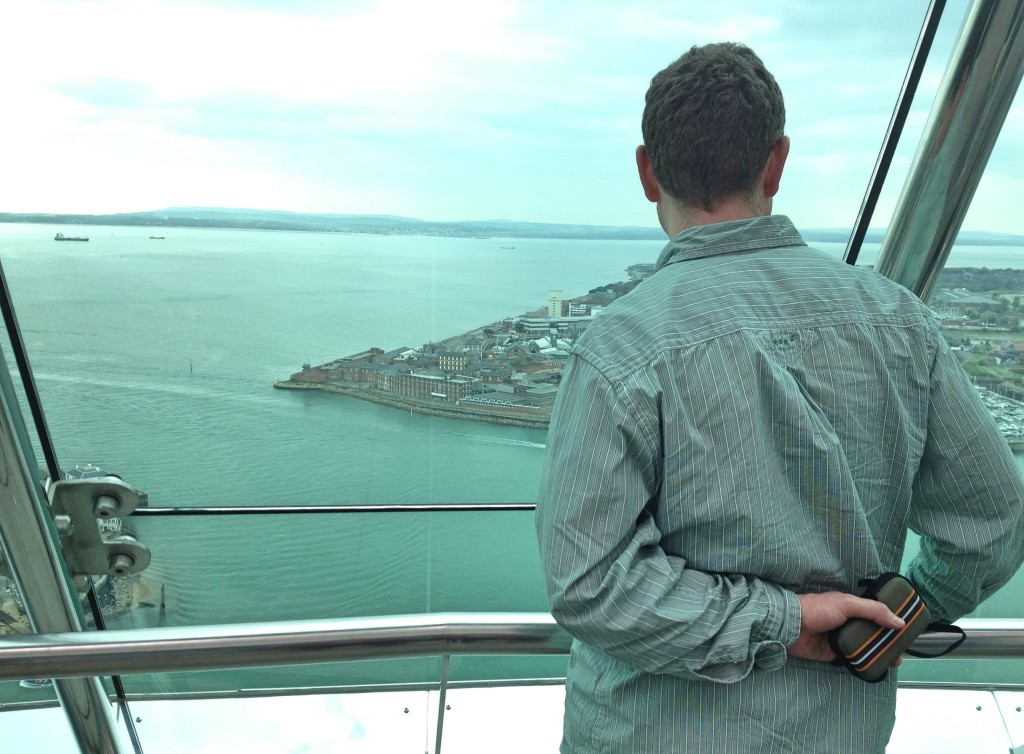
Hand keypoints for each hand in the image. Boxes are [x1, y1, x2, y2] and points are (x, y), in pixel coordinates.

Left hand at [788, 591, 905, 662]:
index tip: (906, 631)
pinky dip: (864, 663)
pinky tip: (876, 668)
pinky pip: (854, 660)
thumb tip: (899, 622)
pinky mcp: (835, 654)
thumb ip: (873, 610)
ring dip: (879, 654)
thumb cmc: (817, 609)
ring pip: (866, 648)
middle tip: (902, 651)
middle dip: (888, 642)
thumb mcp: (847, 604)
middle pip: (873, 634)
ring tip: (894, 662)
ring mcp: (843, 639)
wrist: (791, 627)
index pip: (876, 614)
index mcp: (852, 608)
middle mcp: (849, 623)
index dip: (890, 621)